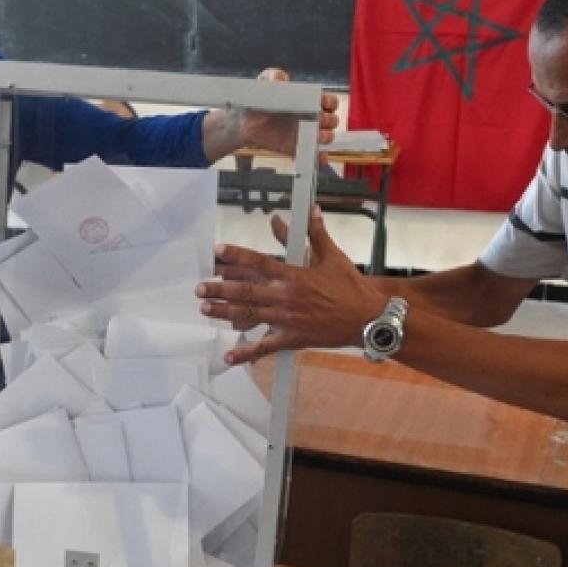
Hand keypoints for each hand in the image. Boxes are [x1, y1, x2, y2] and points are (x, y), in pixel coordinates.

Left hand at [196, 207, 384, 364]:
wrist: (367, 318)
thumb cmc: (351, 287)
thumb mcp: (333, 257)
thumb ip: (317, 234)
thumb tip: (313, 210)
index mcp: (294, 276)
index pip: (259, 262)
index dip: (236, 256)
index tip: (218, 251)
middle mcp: (286, 297)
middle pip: (246, 292)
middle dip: (219, 289)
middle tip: (200, 287)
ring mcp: (287, 319)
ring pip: (249, 315)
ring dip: (224, 312)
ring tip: (205, 309)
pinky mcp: (292, 338)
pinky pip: (266, 347)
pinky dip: (247, 353)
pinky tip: (230, 356)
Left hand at [240, 66, 339, 153]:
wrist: (244, 120)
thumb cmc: (259, 99)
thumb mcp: (265, 81)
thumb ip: (275, 75)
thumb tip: (283, 79)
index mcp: (309, 101)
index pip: (330, 102)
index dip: (330, 102)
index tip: (323, 103)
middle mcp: (311, 118)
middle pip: (332, 120)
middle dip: (329, 120)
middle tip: (319, 119)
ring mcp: (305, 134)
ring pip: (326, 137)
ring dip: (325, 137)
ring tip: (316, 136)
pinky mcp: (296, 148)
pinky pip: (312, 156)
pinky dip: (318, 158)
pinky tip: (317, 157)